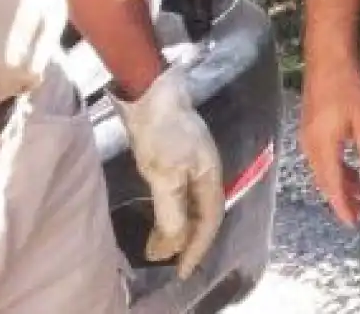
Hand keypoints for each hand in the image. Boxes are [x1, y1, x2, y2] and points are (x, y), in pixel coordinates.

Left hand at [112, 63, 224, 278]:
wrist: (149, 89)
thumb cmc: (160, 132)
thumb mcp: (163, 175)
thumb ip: (171, 211)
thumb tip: (173, 244)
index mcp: (211, 175)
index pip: (209, 221)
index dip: (196, 248)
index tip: (181, 270)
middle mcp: (207, 171)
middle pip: (201, 215)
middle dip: (186, 241)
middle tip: (167, 262)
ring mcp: (192, 162)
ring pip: (189, 204)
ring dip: (176, 227)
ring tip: (155, 246)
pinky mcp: (177, 155)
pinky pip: (178, 193)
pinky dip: (168, 210)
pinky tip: (156, 215)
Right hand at [300, 57, 359, 227]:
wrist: (327, 56)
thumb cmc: (348, 87)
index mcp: (322, 148)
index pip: (332, 186)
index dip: (343, 206)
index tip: (354, 222)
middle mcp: (310, 146)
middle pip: (325, 181)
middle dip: (342, 198)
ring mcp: (308, 136)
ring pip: (324, 169)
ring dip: (341, 182)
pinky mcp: (311, 126)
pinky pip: (323, 157)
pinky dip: (337, 167)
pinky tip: (351, 166)